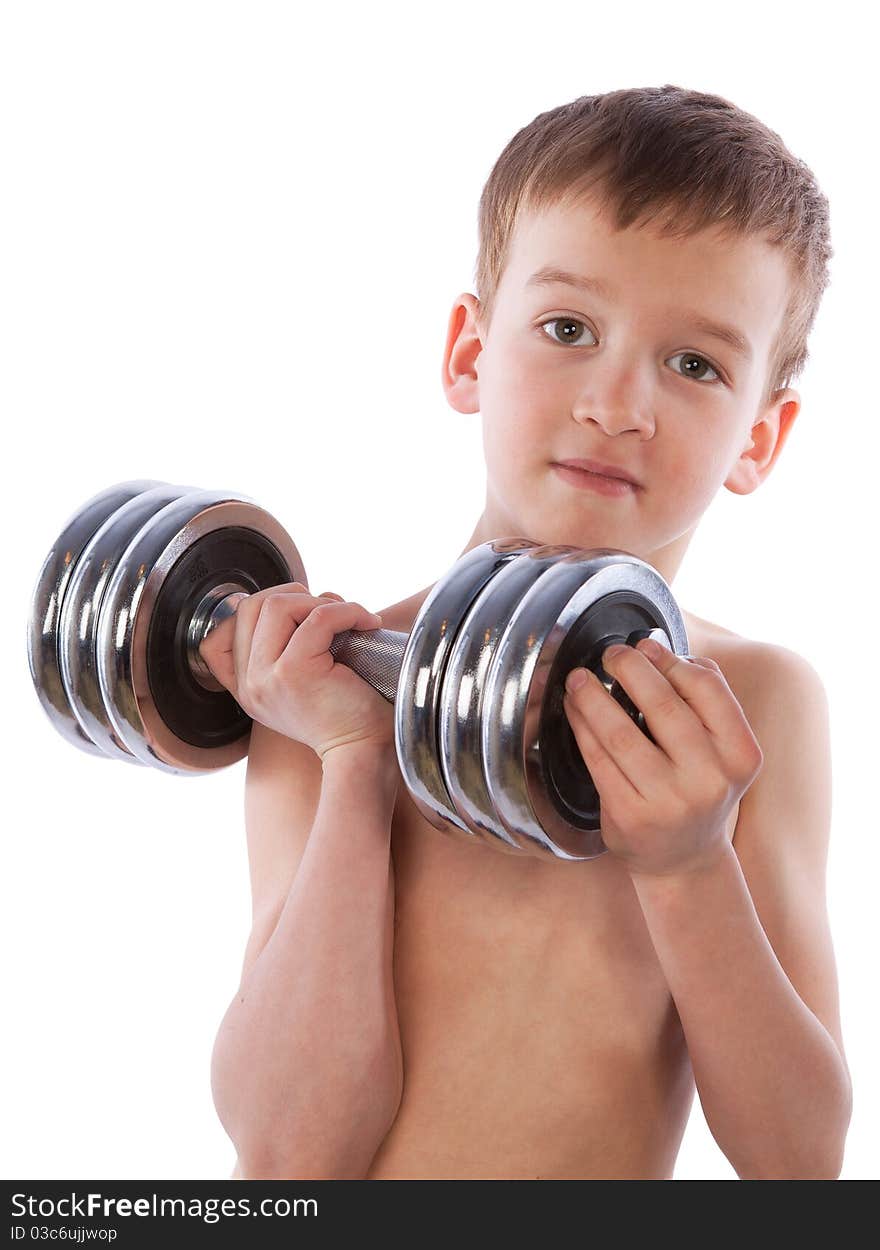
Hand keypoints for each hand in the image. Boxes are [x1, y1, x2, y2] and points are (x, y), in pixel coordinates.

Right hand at [198, 582, 395, 759]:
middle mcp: (249, 685)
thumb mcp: (302, 686)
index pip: (218, 637)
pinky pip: (319, 617)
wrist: (365, 752)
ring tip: (349, 617)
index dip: (256, 613)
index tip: (295, 618)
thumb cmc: (348, 715)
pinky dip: (348, 610)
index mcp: (246, 689)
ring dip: (320, 601)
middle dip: (294, 596)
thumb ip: (285, 649)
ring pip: (278, 605)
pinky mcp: (295, 671)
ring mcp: (267, 677)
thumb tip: (301, 597)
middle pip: (252, 607)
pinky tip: (367, 623)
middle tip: (331, 612)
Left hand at [562, 637, 763, 877]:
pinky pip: (597, 759)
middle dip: (630, 669)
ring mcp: (669, 801)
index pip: (708, 689)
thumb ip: (704, 699)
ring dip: (593, 697)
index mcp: (740, 755)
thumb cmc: (697, 787)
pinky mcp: (629, 816)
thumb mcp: (721, 750)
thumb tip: (658, 649)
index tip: (646, 645)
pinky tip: (576, 711)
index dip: (671, 660)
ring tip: (580, 679)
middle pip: (663, 705)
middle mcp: (710, 779)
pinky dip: (582, 727)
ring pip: (620, 732)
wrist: (683, 858)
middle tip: (611, 654)